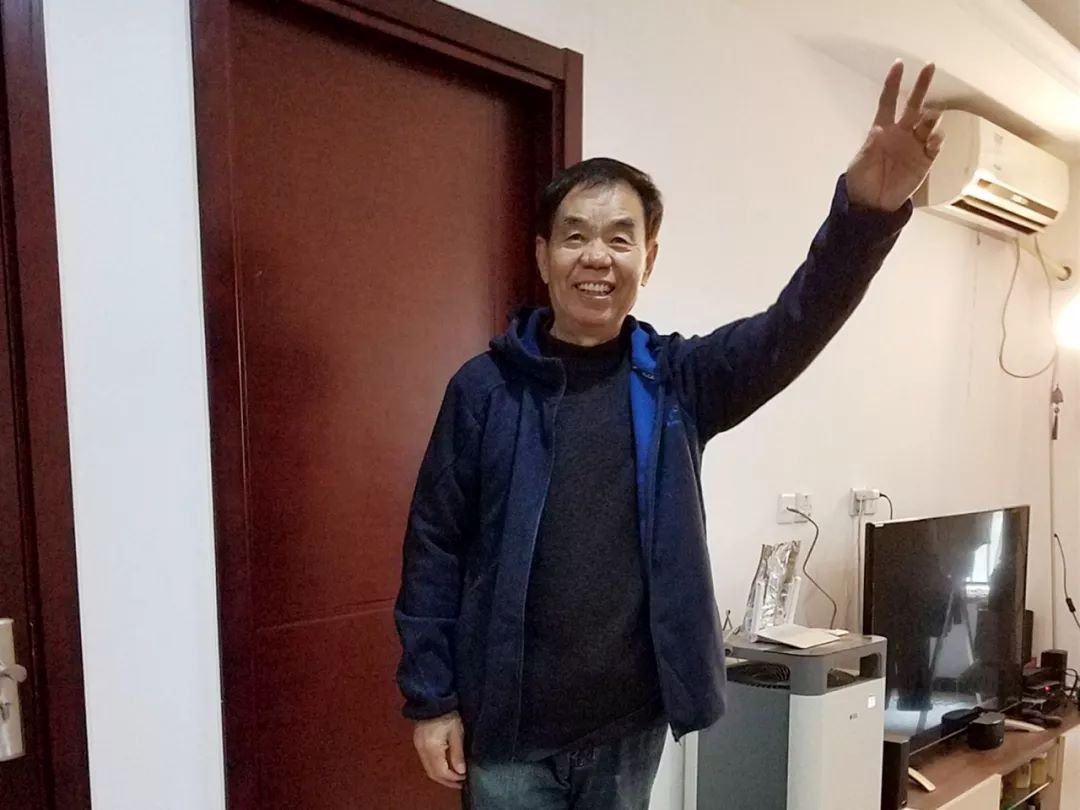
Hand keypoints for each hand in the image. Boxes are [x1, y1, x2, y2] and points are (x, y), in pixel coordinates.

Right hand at [413, 711, 466, 789]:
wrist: (432, 699)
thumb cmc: (448, 715)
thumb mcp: (457, 733)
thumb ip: (457, 753)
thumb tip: (460, 772)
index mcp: (432, 748)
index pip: (441, 772)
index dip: (454, 778)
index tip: (465, 779)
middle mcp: (422, 751)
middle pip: (433, 774)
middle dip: (447, 781)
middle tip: (461, 783)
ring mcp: (418, 747)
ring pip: (429, 769)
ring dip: (441, 776)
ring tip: (455, 777)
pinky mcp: (418, 743)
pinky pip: (426, 762)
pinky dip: (436, 768)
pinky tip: (445, 766)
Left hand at [846, 60, 943, 211]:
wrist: (872, 205)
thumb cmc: (861, 181)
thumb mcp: (859, 164)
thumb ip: (870, 146)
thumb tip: (879, 129)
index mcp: (883, 130)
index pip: (888, 102)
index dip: (893, 84)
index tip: (898, 65)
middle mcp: (901, 133)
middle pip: (914, 105)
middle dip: (922, 86)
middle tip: (930, 67)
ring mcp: (915, 145)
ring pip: (928, 123)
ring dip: (931, 116)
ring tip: (930, 117)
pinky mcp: (926, 160)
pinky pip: (935, 145)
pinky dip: (937, 138)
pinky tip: (934, 138)